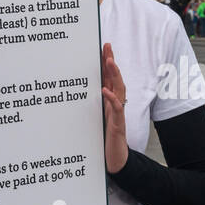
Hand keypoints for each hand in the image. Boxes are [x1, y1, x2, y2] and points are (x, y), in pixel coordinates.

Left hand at [102, 43, 128, 173]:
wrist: (114, 158)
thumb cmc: (104, 138)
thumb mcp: (96, 117)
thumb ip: (94, 103)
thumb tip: (85, 88)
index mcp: (110, 101)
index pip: (109, 77)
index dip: (107, 61)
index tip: (104, 47)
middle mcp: (115, 104)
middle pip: (115, 79)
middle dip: (111, 62)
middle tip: (107, 47)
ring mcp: (117, 114)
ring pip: (119, 90)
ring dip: (114, 75)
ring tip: (109, 61)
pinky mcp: (117, 125)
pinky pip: (117, 109)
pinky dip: (111, 99)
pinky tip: (105, 91)